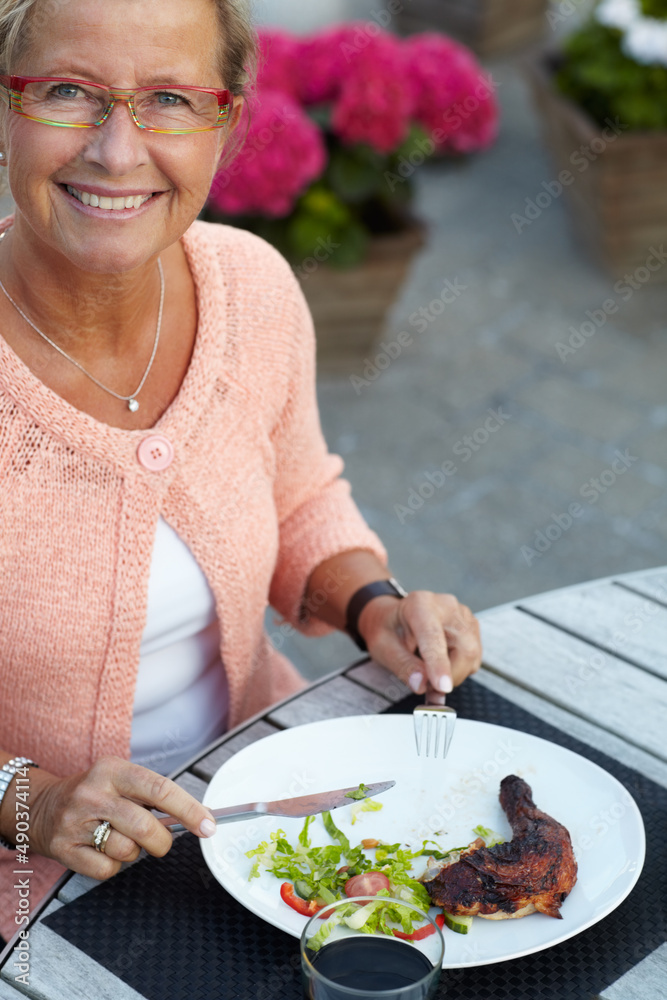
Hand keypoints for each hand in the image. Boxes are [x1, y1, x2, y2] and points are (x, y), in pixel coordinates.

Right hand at [28, 757, 216, 878]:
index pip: (160, 789)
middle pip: (145, 826)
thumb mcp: (119, 780)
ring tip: (119, 838)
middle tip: (161, 843)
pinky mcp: (64, 850)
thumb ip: (152, 796)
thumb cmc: (93, 794)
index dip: (189, 809)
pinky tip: (102, 850)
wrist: (39, 807)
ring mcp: (76, 822)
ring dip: (133, 852)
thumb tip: (197, 816)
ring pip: (127, 851)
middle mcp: (93, 793)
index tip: (208, 825)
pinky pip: (107, 870)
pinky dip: (113, 866)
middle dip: (162, 841)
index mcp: (112, 770)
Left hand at [357, 591, 481, 700]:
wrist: (396, 617)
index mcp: (420, 604)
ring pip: (472, 656)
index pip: (433, 636)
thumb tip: (421, 684)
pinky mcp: (472, 627)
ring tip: (431, 671)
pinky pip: (474, 657)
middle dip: (450, 675)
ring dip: (454, 674)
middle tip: (430, 688)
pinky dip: (460, 669)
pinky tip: (441, 663)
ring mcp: (463, 615)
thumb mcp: (383, 646)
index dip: (439, 664)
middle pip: (464, 648)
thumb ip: (402, 665)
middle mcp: (447, 606)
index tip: (442, 687)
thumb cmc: (389, 628)